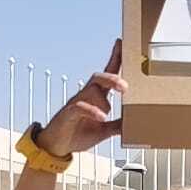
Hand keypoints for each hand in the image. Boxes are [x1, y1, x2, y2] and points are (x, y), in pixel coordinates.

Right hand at [35, 40, 124, 157]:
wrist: (56, 146)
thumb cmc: (78, 134)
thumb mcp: (103, 131)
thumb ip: (118, 125)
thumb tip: (134, 123)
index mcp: (96, 98)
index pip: (107, 74)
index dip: (115, 58)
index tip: (122, 43)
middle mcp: (86, 96)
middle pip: (100, 77)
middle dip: (113, 78)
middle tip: (124, 87)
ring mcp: (77, 103)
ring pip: (91, 90)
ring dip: (102, 98)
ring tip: (108, 111)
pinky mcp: (68, 113)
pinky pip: (80, 106)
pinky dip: (92, 111)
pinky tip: (101, 117)